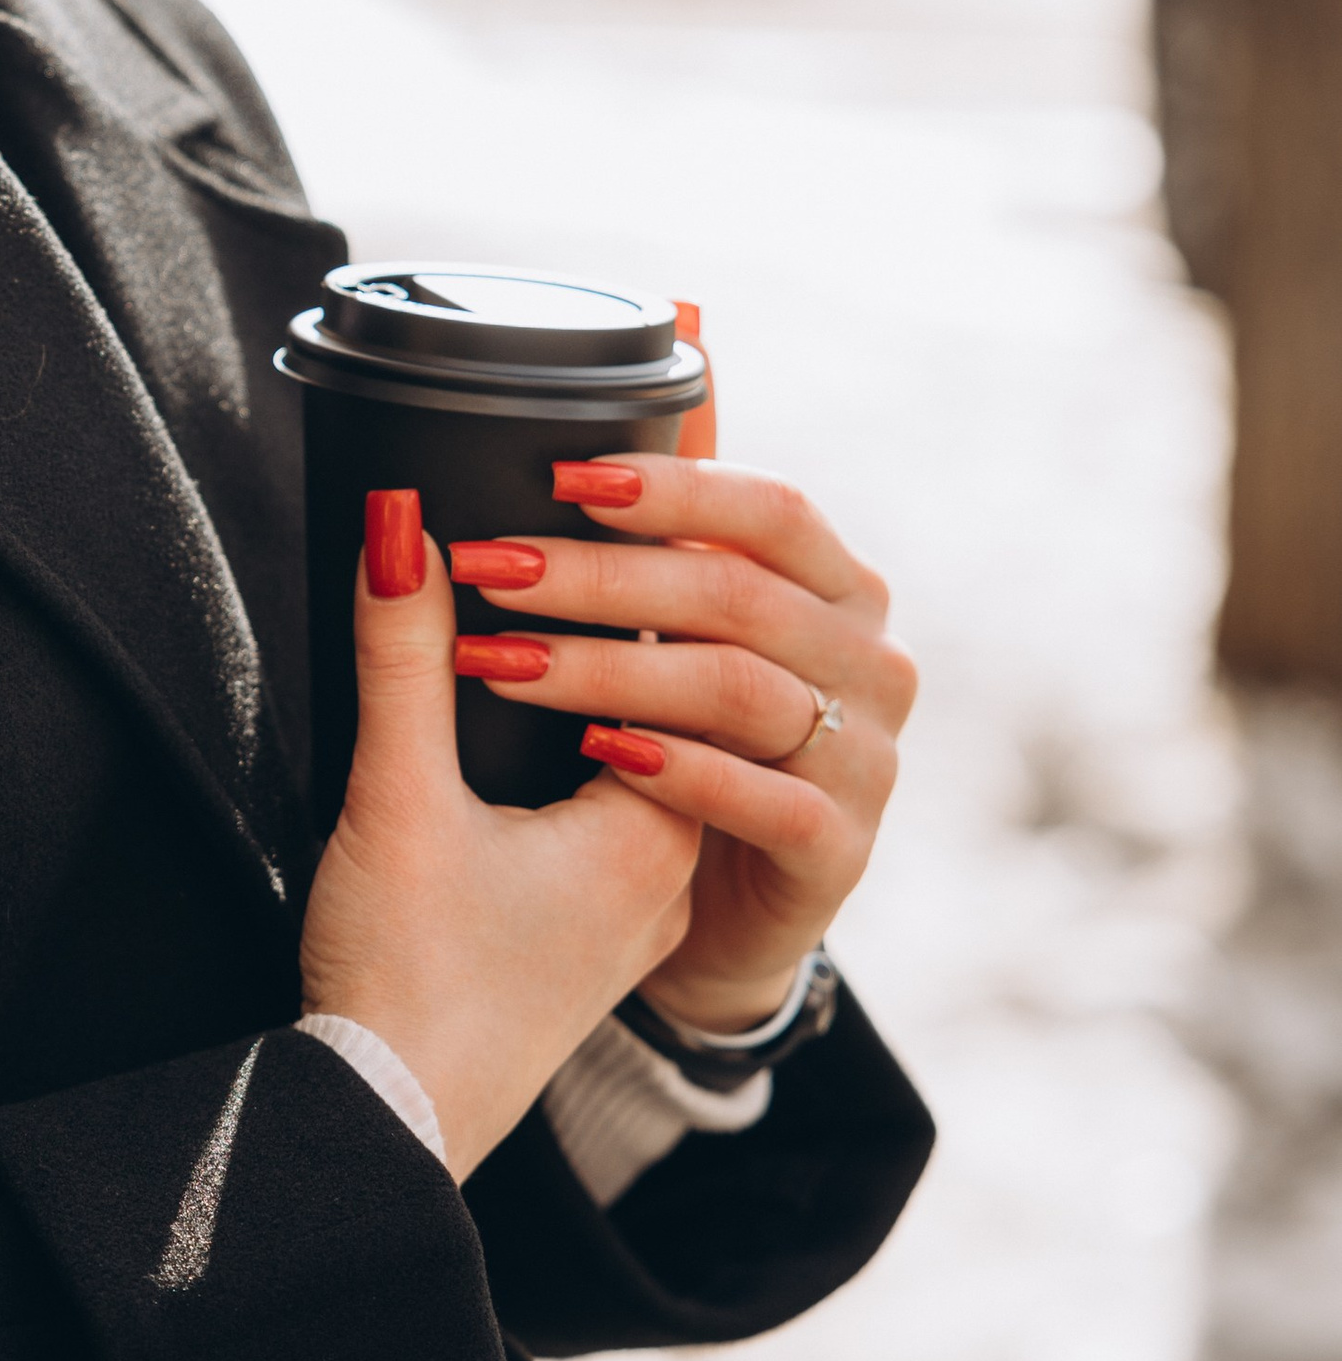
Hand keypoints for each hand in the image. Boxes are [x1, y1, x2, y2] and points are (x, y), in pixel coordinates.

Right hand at [297, 499, 704, 1180]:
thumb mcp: (394, 799)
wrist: (386, 1128)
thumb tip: (402, 523)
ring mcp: (639, 909)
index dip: (630, 571)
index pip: (679, 657)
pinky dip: (592, 741)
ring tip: (543, 608)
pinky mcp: (592, 936)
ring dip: (608, 681)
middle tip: (562, 529)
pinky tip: (531, 720)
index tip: (584, 497)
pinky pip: (622, 806)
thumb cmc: (404, 981)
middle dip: (623, 614)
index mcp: (657, 825)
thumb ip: (400, 657)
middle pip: (675, 699)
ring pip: (650, 756)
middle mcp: (672, 866)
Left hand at [448, 456, 915, 1033]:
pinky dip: (675, 770)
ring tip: (502, 661)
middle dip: (597, 575)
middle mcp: (872, 663)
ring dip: (607, 669)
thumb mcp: (685, 643)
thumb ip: (660, 550)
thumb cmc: (693, 747)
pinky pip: (763, 800)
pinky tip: (596, 753)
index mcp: (842, 591)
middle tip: (489, 568)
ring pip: (735, 690)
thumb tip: (577, 440)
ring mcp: (868, 758)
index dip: (671, 487)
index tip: (560, 477)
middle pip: (735, 595)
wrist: (725, 919)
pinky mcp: (840, 850)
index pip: (773, 511)